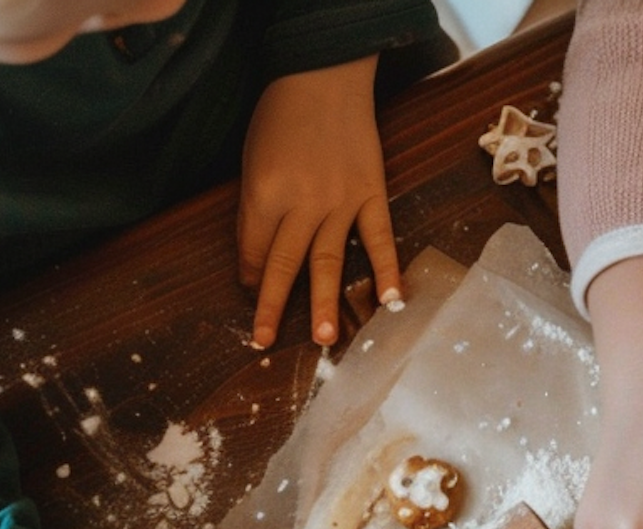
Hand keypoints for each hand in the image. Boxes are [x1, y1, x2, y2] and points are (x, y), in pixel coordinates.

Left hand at [239, 57, 400, 349]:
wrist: (325, 72)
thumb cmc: (281, 115)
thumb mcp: (253, 159)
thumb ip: (255, 209)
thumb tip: (257, 261)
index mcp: (266, 192)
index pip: (256, 249)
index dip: (251, 275)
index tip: (251, 291)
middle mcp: (303, 202)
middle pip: (286, 264)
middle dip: (274, 306)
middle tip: (265, 342)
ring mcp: (340, 201)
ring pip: (329, 260)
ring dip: (326, 302)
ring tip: (324, 340)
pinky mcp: (370, 194)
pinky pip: (379, 238)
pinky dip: (386, 269)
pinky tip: (391, 301)